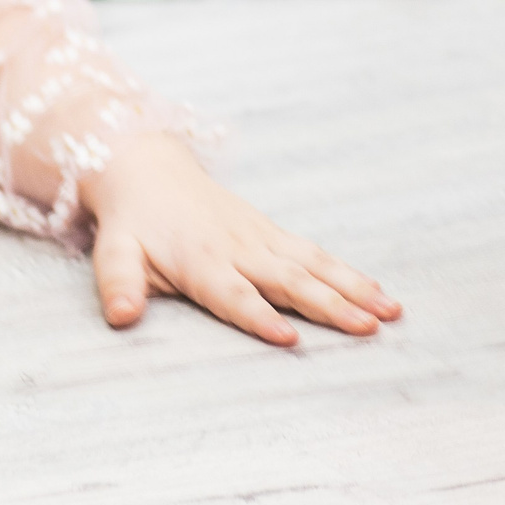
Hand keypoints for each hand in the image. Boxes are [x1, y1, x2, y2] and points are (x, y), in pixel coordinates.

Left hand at [82, 132, 399, 345]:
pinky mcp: (272, 232)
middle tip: (367, 330)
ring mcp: (260, 238)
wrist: (145, 166)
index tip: (288, 337)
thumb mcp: (114, 252)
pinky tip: (380, 293)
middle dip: (328, 305)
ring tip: (390, 313)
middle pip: (286, 281)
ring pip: (312, 264)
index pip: (231, 294)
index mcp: (199, 260)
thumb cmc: (132, 221)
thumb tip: (121, 318)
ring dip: (352, 288)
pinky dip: (349, 272)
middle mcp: (237, 248)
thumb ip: (119, 285)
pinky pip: (314, 252)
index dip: (257, 315)